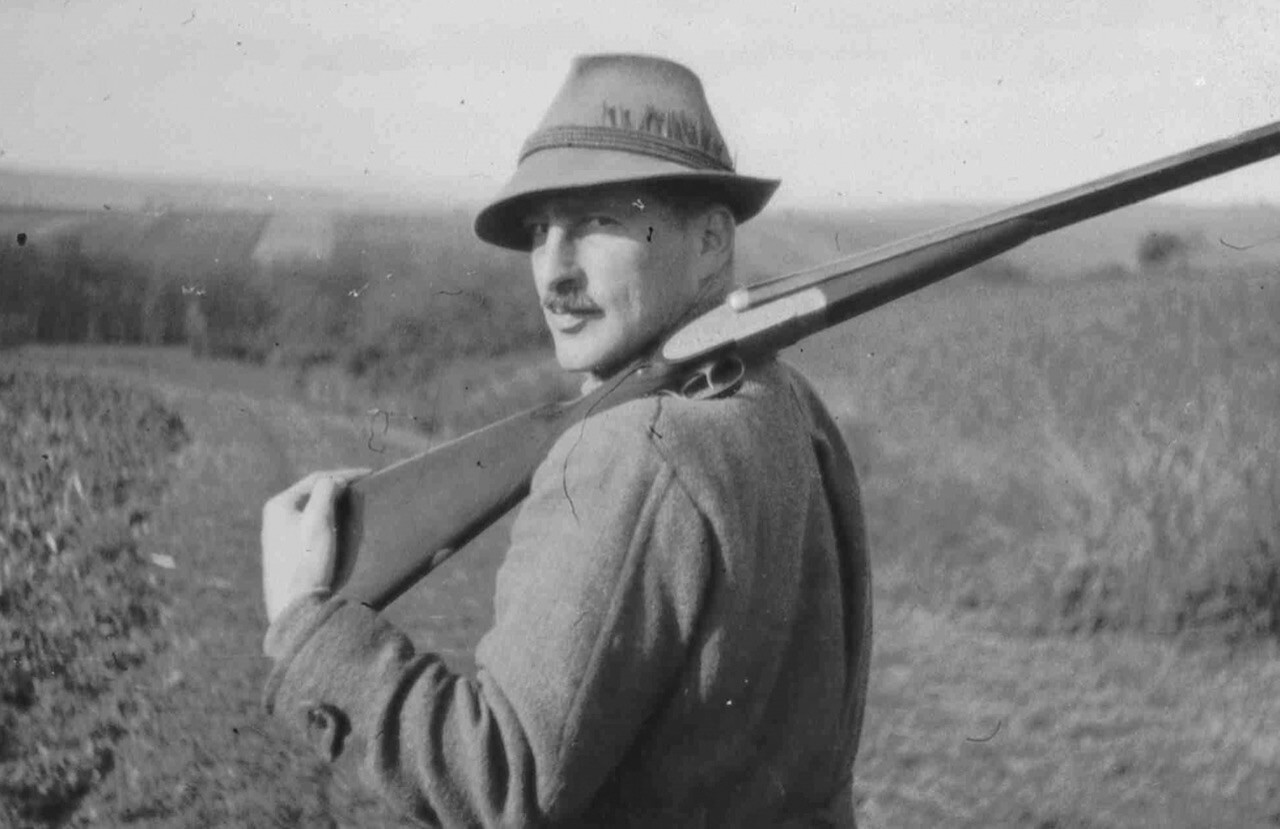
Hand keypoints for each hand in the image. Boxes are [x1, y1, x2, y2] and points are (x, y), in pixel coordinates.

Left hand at [261, 468, 369, 624]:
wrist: (296, 607)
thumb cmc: (307, 561)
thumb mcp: (318, 520)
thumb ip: (326, 491)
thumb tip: (335, 480)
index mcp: (279, 505)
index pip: (317, 479)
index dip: (345, 474)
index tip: (370, 474)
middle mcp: (275, 518)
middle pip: (313, 494)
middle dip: (339, 488)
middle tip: (364, 487)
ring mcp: (279, 537)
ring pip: (312, 511)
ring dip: (334, 504)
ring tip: (355, 504)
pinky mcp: (287, 554)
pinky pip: (310, 528)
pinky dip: (328, 521)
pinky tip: (342, 528)